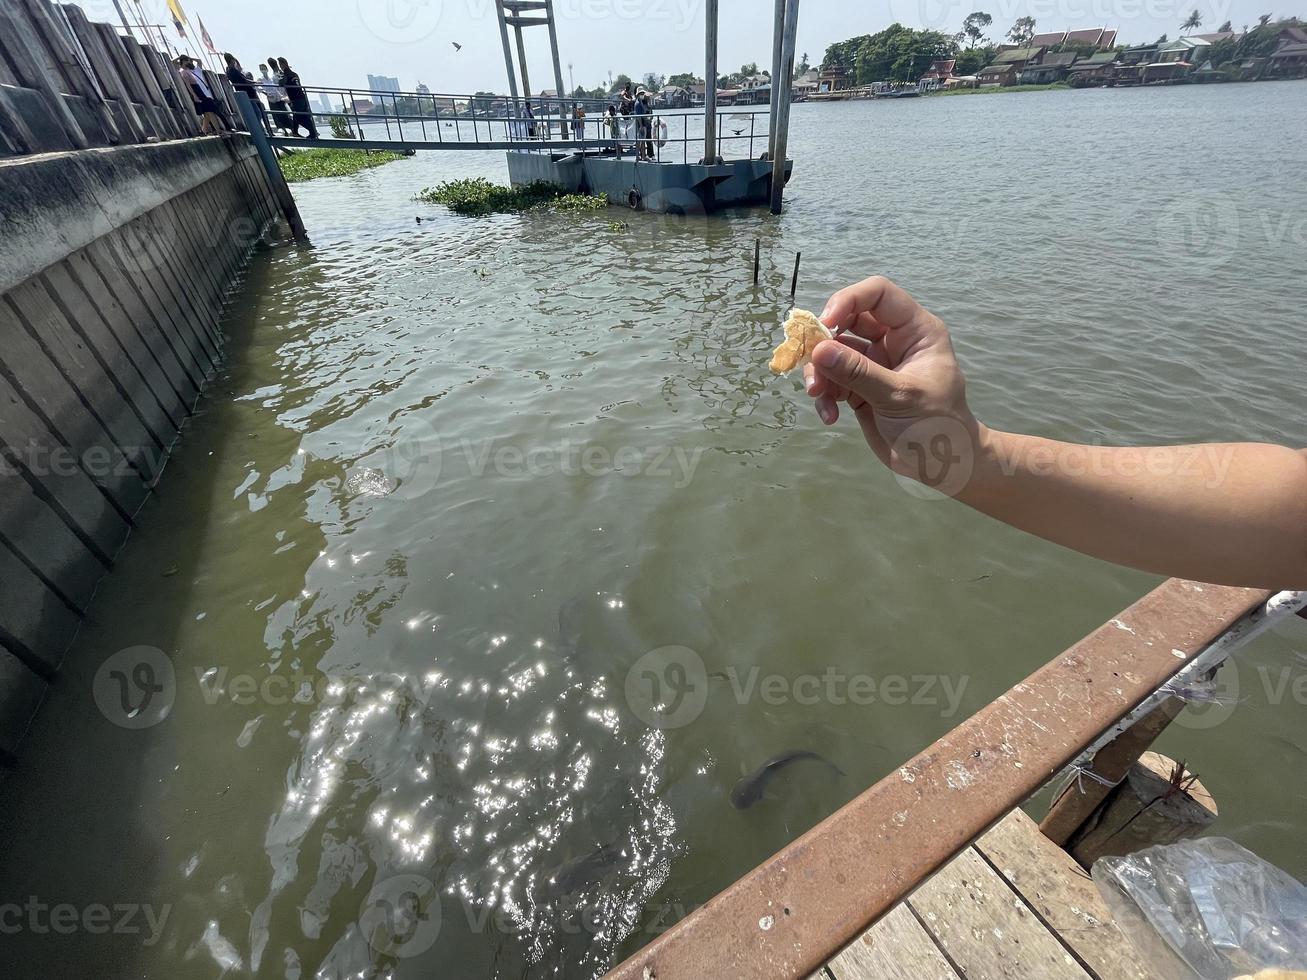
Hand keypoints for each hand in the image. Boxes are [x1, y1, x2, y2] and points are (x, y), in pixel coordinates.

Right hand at [803, 276, 982, 489]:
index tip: (824, 324)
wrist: (940, 466)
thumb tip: (818, 351)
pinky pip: (833, 381)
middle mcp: (892, 341)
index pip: (878, 295)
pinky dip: (825, 396)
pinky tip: (830, 416)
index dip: (848, 301)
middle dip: (825, 341)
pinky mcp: (859, 389)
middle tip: (810, 362)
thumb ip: (859, 373)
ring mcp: (874, 365)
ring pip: (834, 353)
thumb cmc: (936, 426)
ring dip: (820, 373)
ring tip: (817, 396)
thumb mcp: (899, 397)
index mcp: (915, 331)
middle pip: (848, 321)